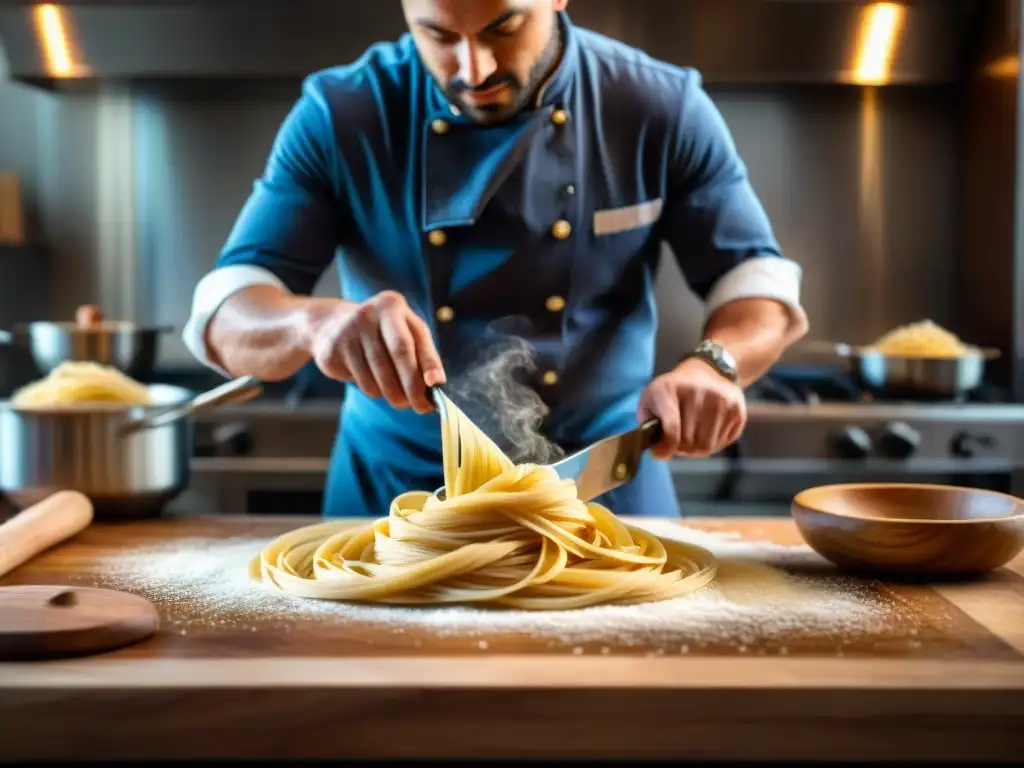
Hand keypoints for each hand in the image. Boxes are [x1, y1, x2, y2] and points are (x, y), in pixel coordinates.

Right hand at [308, 290, 445, 413]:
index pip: (414, 340)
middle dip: (413, 386)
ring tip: (399, 398)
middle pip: (399, 354)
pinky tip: (374, 384)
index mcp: (392, 306)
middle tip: (421, 406)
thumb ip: (421, 354)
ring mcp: (349, 331)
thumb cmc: (380, 334)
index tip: (437, 385)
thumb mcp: (403, 332)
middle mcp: (370, 314)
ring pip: (379, 375)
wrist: (331, 325)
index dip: (428, 364)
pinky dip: (374, 391)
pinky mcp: (334, 350)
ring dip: (394, 395)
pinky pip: (361, 382)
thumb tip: (436, 385)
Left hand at [637, 358, 746, 458]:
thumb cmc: (672, 393)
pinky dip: (713, 443)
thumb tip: (660, 452)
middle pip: (689, 441)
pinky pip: (723, 442)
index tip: (661, 452)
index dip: (665, 448)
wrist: (707, 372)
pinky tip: (707, 430)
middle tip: (677, 440)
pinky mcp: (736, 409)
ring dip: (697, 449)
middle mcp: (697, 391)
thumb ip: (647, 427)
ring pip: (707, 446)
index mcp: (669, 389)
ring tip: (691, 436)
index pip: (671, 429)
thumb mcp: (650, 401)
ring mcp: (721, 399)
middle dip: (680, 448)